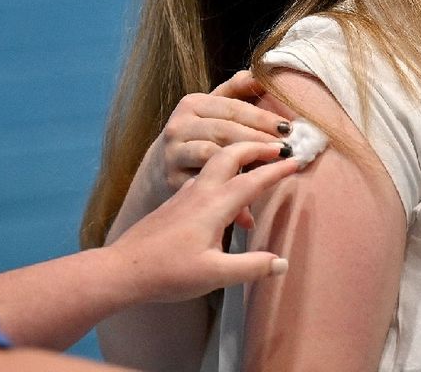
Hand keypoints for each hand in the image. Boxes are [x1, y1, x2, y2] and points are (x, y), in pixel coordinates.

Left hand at [108, 141, 302, 303]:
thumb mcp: (215, 275)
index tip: (297, 159)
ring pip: (216, 161)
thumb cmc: (168, 272)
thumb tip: (282, 262)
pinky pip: (205, 174)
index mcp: (213, 205)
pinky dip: (224, 169)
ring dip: (238, 153)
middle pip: (231, 154)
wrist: (123, 268)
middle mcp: (200, 192)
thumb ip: (251, 267)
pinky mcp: (176, 202)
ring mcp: (186, 195)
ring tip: (257, 159)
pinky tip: (227, 187)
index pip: (252, 180)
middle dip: (256, 145)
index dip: (277, 169)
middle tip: (278, 146)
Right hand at [142, 71, 291, 206]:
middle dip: (258, 139)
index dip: (261, 117)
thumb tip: (264, 73)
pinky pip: (205, 180)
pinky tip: (249, 193)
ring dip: (244, 160)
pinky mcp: (172, 179)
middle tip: (286, 149)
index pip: (232, 108)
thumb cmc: (198, 134)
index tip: (288, 128)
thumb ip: (236, 90)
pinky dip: (227, 185)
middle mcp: (179, 125)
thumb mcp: (211, 108)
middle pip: (224, 130)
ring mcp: (174, 153)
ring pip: (212, 153)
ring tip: (271, 167)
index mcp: (192, 104)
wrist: (161, 167)